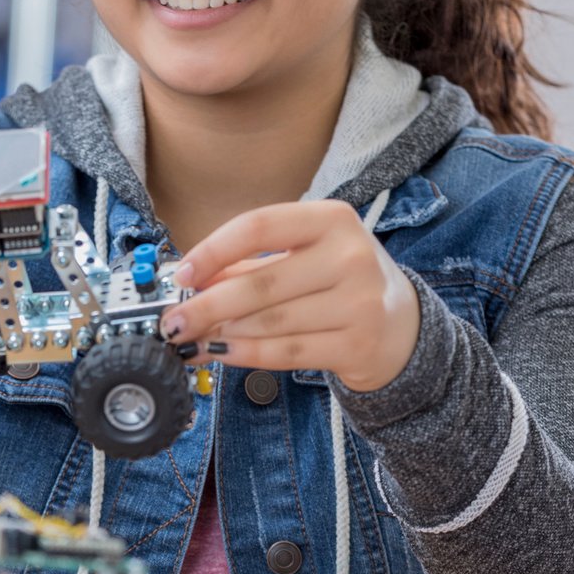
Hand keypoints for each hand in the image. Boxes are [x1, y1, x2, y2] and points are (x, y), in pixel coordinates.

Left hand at [161, 199, 419, 389]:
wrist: (401, 324)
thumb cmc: (337, 281)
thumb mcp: (302, 256)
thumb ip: (247, 265)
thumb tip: (187, 284)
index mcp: (331, 219)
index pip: (259, 226)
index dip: (213, 251)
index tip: (183, 275)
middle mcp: (350, 256)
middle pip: (260, 282)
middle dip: (206, 306)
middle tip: (172, 322)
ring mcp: (360, 302)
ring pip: (270, 321)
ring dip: (222, 333)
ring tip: (192, 339)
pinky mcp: (359, 343)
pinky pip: (288, 351)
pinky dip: (246, 354)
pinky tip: (221, 352)